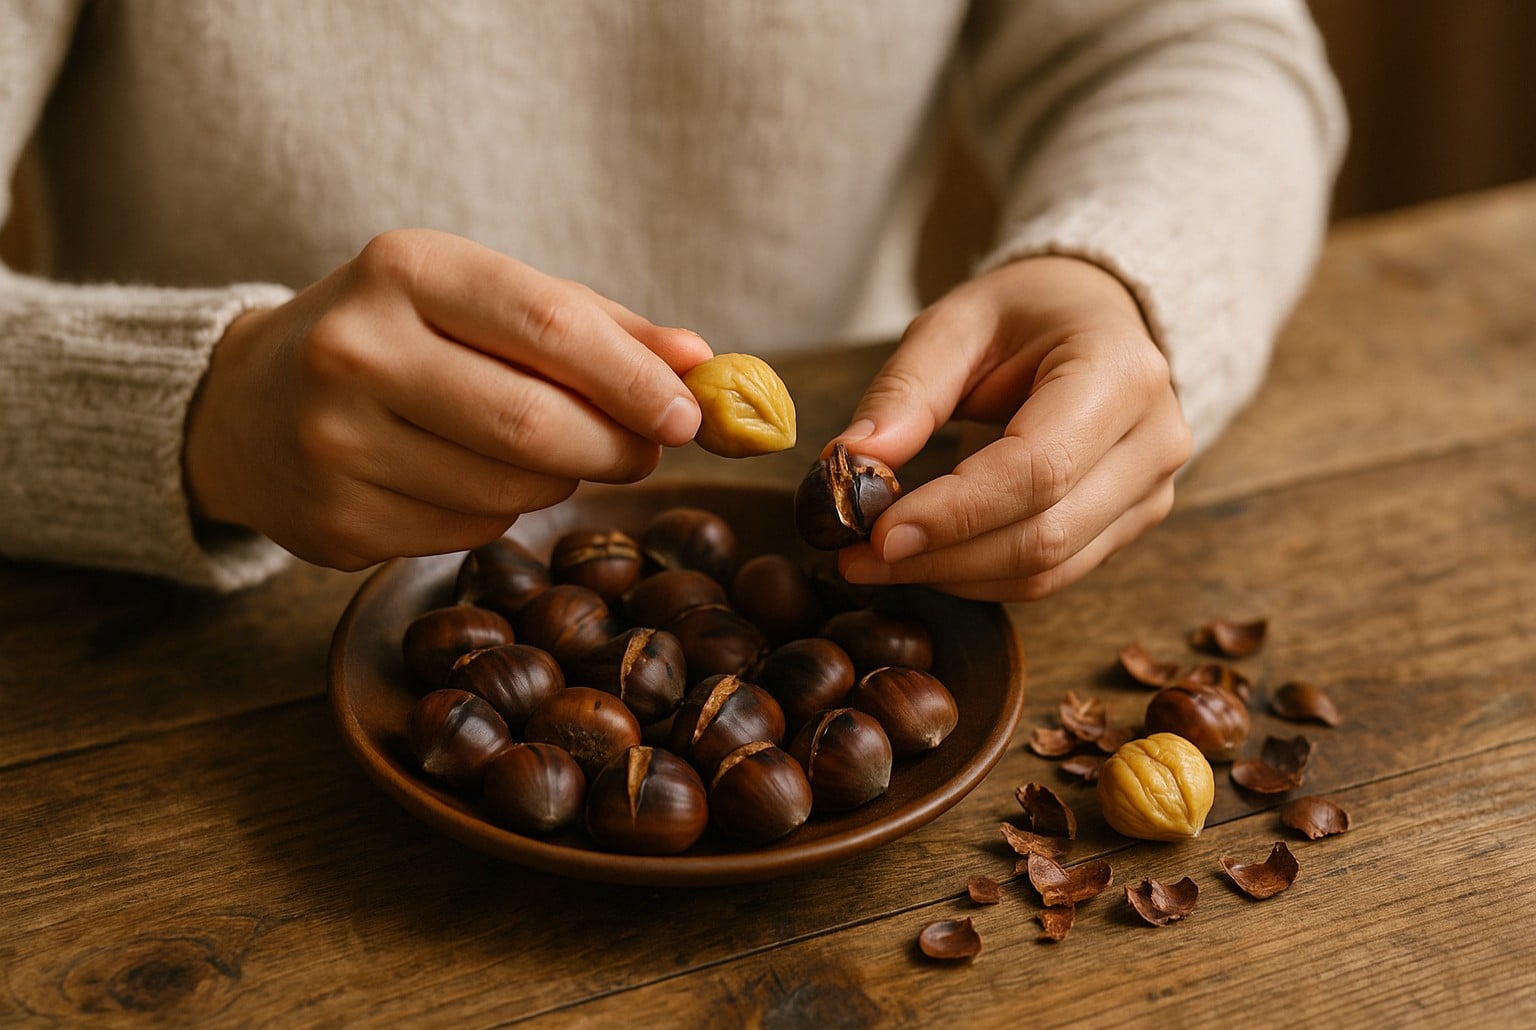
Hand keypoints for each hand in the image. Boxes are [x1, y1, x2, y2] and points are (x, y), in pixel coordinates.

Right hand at [185, 229, 710, 569]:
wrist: (246, 404)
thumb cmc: (397, 338)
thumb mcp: (480, 301)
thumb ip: (594, 326)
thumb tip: (701, 364)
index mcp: (405, 270)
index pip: (551, 327)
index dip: (636, 380)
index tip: (690, 413)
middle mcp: (357, 352)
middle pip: (535, 424)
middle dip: (615, 446)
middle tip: (646, 450)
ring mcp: (336, 444)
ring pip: (509, 490)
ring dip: (556, 481)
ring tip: (540, 452)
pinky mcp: (334, 522)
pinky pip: (468, 533)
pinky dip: (498, 512)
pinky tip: (468, 478)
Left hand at [830, 256, 1191, 600]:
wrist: (1094, 319)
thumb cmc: (1025, 315)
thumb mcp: (956, 324)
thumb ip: (906, 391)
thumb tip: (852, 461)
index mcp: (1120, 372)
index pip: (1038, 468)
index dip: (956, 512)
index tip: (879, 533)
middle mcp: (1154, 439)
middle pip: (1045, 533)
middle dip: (941, 555)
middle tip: (854, 557)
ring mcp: (1152, 490)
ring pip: (1047, 569)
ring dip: (952, 576)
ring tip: (875, 561)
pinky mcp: (1133, 524)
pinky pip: (1052, 575)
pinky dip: (979, 578)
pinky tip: (926, 559)